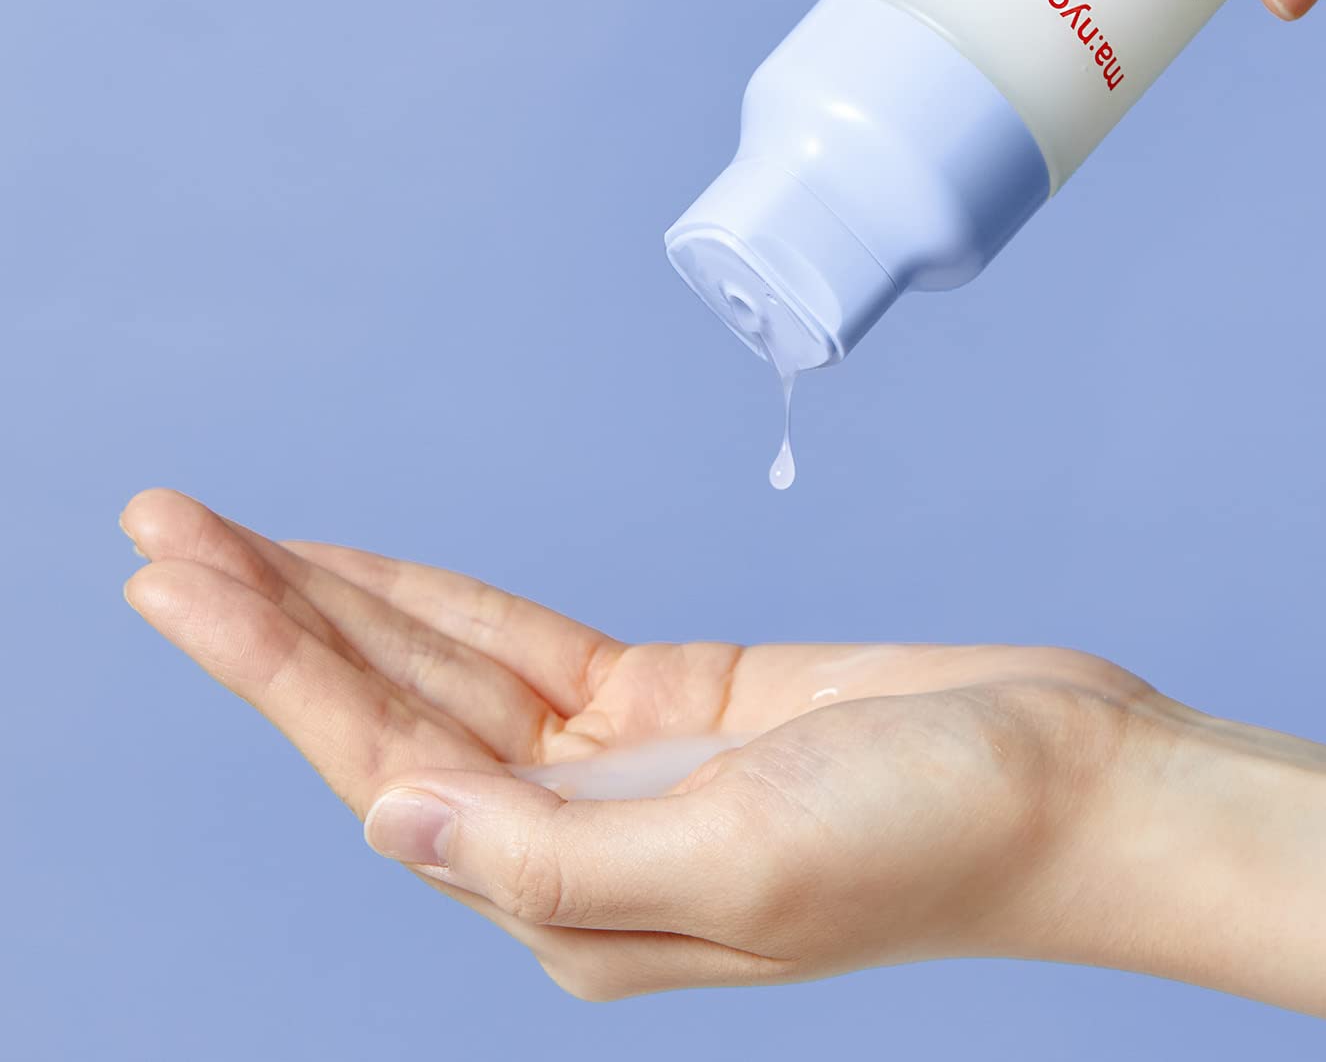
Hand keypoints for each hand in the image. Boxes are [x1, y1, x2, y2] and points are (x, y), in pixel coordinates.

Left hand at [123, 489, 1325, 1057]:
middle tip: (160, 524)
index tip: (178, 572)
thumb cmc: (935, 834)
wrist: (1064, 783)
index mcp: (571, 902)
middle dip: (270, 616)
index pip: (378, 764)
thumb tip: (394, 822)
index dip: (270, 662)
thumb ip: (556, 857)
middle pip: (383, 709)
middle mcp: (571, 840)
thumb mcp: (744, 858)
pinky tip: (373, 573)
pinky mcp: (668, 704)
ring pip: (440, 669)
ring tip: (227, 538)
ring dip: (337, 600)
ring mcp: (615, 768)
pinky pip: (525, 642)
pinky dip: (441, 601)